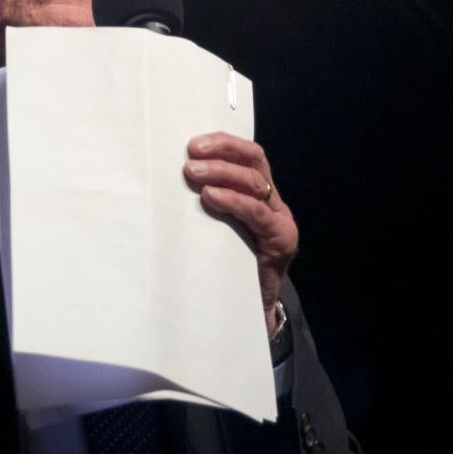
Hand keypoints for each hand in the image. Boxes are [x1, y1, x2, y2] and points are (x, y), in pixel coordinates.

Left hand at [184, 133, 298, 331]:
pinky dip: (232, 200)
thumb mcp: (215, 227)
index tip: (192, 143)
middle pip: (254, 162)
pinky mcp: (281, 240)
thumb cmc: (225, 265)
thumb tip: (171, 179)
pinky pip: (257, 213)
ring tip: (192, 172)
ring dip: (221, 173)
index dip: (223, 144)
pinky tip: (210, 196)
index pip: (248, 156)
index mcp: (260, 194)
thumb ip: (207, 204)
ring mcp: (280, 220)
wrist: (249, 310)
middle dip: (222, 152)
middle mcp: (274, 203)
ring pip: (255, 182)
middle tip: (190, 154)